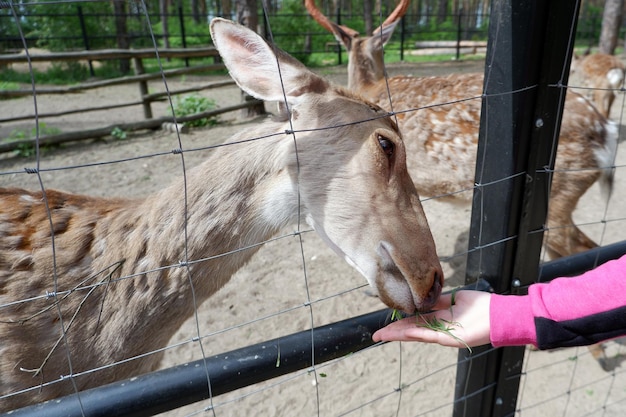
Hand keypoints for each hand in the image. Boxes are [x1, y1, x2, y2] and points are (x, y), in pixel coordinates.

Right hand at [372, 290, 492, 347]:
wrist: (498, 315)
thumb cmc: (480, 306)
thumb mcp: (455, 298)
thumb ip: (438, 299)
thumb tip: (422, 294)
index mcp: (439, 319)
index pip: (415, 321)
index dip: (400, 322)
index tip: (386, 322)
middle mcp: (438, 328)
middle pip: (411, 330)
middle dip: (393, 332)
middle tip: (376, 335)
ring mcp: (443, 335)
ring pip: (415, 334)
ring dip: (398, 335)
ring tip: (382, 336)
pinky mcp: (450, 339)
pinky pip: (428, 335)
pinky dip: (414, 333)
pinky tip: (402, 332)